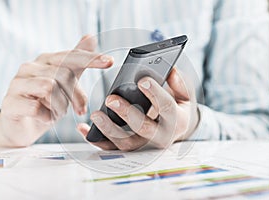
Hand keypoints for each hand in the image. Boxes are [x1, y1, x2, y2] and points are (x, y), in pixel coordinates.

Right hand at [0, 35, 113, 146]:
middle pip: (63, 74)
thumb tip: (90, 37)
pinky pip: (36, 107)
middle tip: (80, 110)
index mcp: (46, 61)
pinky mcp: (10, 102)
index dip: (92, 59)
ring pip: (49, 88)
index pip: (72, 56)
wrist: (21, 124)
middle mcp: (30, 67)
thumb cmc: (45, 102)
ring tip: (58, 113)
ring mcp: (17, 83)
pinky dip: (46, 117)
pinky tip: (45, 118)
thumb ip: (76, 61)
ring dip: (60, 106)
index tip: (109, 62)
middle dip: (76, 95)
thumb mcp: (64, 81)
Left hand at [78, 68, 198, 150]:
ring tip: (95, 114)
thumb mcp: (184, 94)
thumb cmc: (177, 106)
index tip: (142, 80)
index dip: (155, 93)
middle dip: (127, 114)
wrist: (176, 128)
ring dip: (109, 130)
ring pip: (126, 143)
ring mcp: (145, 145)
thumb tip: (169, 69)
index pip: (166, 107)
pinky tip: (84, 129)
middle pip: (144, 128)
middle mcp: (161, 136)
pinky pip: (112, 148)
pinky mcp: (131, 149)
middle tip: (111, 98)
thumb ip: (179, 82)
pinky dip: (97, 140)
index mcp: (177, 120)